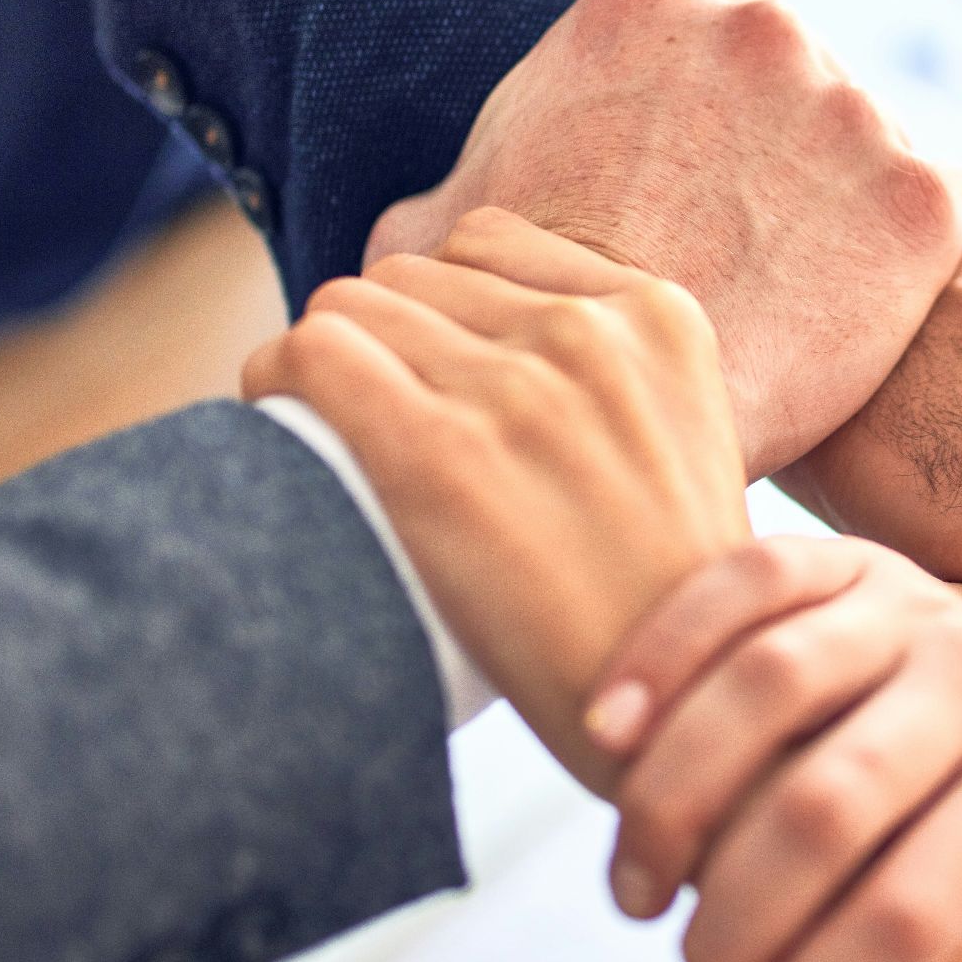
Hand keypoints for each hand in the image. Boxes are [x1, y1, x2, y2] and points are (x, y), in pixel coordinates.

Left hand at [244, 207, 749, 788]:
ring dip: (329, 368)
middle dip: (386, 345)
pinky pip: (308, 356)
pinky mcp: (438, 452)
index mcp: (662, 320)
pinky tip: (290, 439)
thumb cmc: (666, 607)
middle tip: (382, 431)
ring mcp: (518, 389)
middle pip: (413, 277)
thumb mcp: (685, 446)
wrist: (679, 718)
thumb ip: (609, 376)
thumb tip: (478, 348)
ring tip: (339, 444)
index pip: (491, 243)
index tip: (439, 382)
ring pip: (350, 307)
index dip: (447, 312)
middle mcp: (592, 335)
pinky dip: (276, 387)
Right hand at [366, 0, 961, 477]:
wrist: (617, 426)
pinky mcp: (925, 197)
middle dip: (770, 140)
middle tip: (733, 237)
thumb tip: (431, 221)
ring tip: (780, 290)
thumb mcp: (443, 230)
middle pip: (791, 70)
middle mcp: (761, 27)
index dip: (701, 93)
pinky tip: (840, 315)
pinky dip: (900, 261)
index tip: (691, 162)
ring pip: (863, 142)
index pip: (705, 12)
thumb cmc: (518, 329)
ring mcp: (854, 108)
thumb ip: (464, 181)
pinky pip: (932, 214)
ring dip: (836, 199)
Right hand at [594, 535, 961, 961]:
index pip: (913, 914)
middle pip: (828, 806)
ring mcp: (916, 603)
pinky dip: (658, 658)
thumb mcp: (952, 907)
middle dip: (736, 916)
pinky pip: (740, 585)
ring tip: (637, 891)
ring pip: (769, 686)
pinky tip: (603, 738)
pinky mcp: (847, 554)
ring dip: (672, 803)